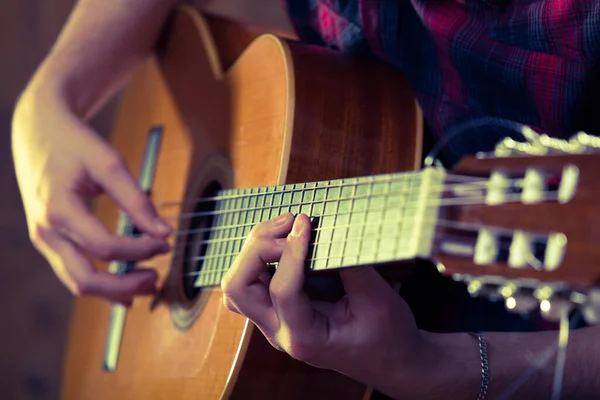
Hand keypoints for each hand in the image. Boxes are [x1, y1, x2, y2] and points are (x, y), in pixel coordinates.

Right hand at [12, 88, 171, 305]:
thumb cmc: (74, 143)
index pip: (105, 247)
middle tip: (157, 278)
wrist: (37, 130)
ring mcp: (43, 239)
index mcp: (58, 210)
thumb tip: (163, 232)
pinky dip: (101, 283)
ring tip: (148, 283)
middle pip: (85, 279)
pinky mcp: (49, 240)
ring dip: (114, 291)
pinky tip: (125, 286)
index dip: (140, 251)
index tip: (165, 243)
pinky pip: (73, 273)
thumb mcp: (108, 163)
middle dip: (125, 285)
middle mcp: (45, 231)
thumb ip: (136, 199)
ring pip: (77, 283)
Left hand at [221, 213, 429, 390]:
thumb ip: (351, 266)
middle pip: (238, 289)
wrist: (392, 362)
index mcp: (305, 338)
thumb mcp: (379, 300)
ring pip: (237, 285)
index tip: (306, 222)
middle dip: (257, 249)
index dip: (290, 251)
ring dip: (254, 250)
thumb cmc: (389, 337)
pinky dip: (261, 256)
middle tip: (291, 223)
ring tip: (286, 226)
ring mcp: (274, 324)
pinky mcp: (276, 312)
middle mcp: (280, 333)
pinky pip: (251, 282)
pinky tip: (285, 239)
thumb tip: (330, 228)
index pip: (282, 291)